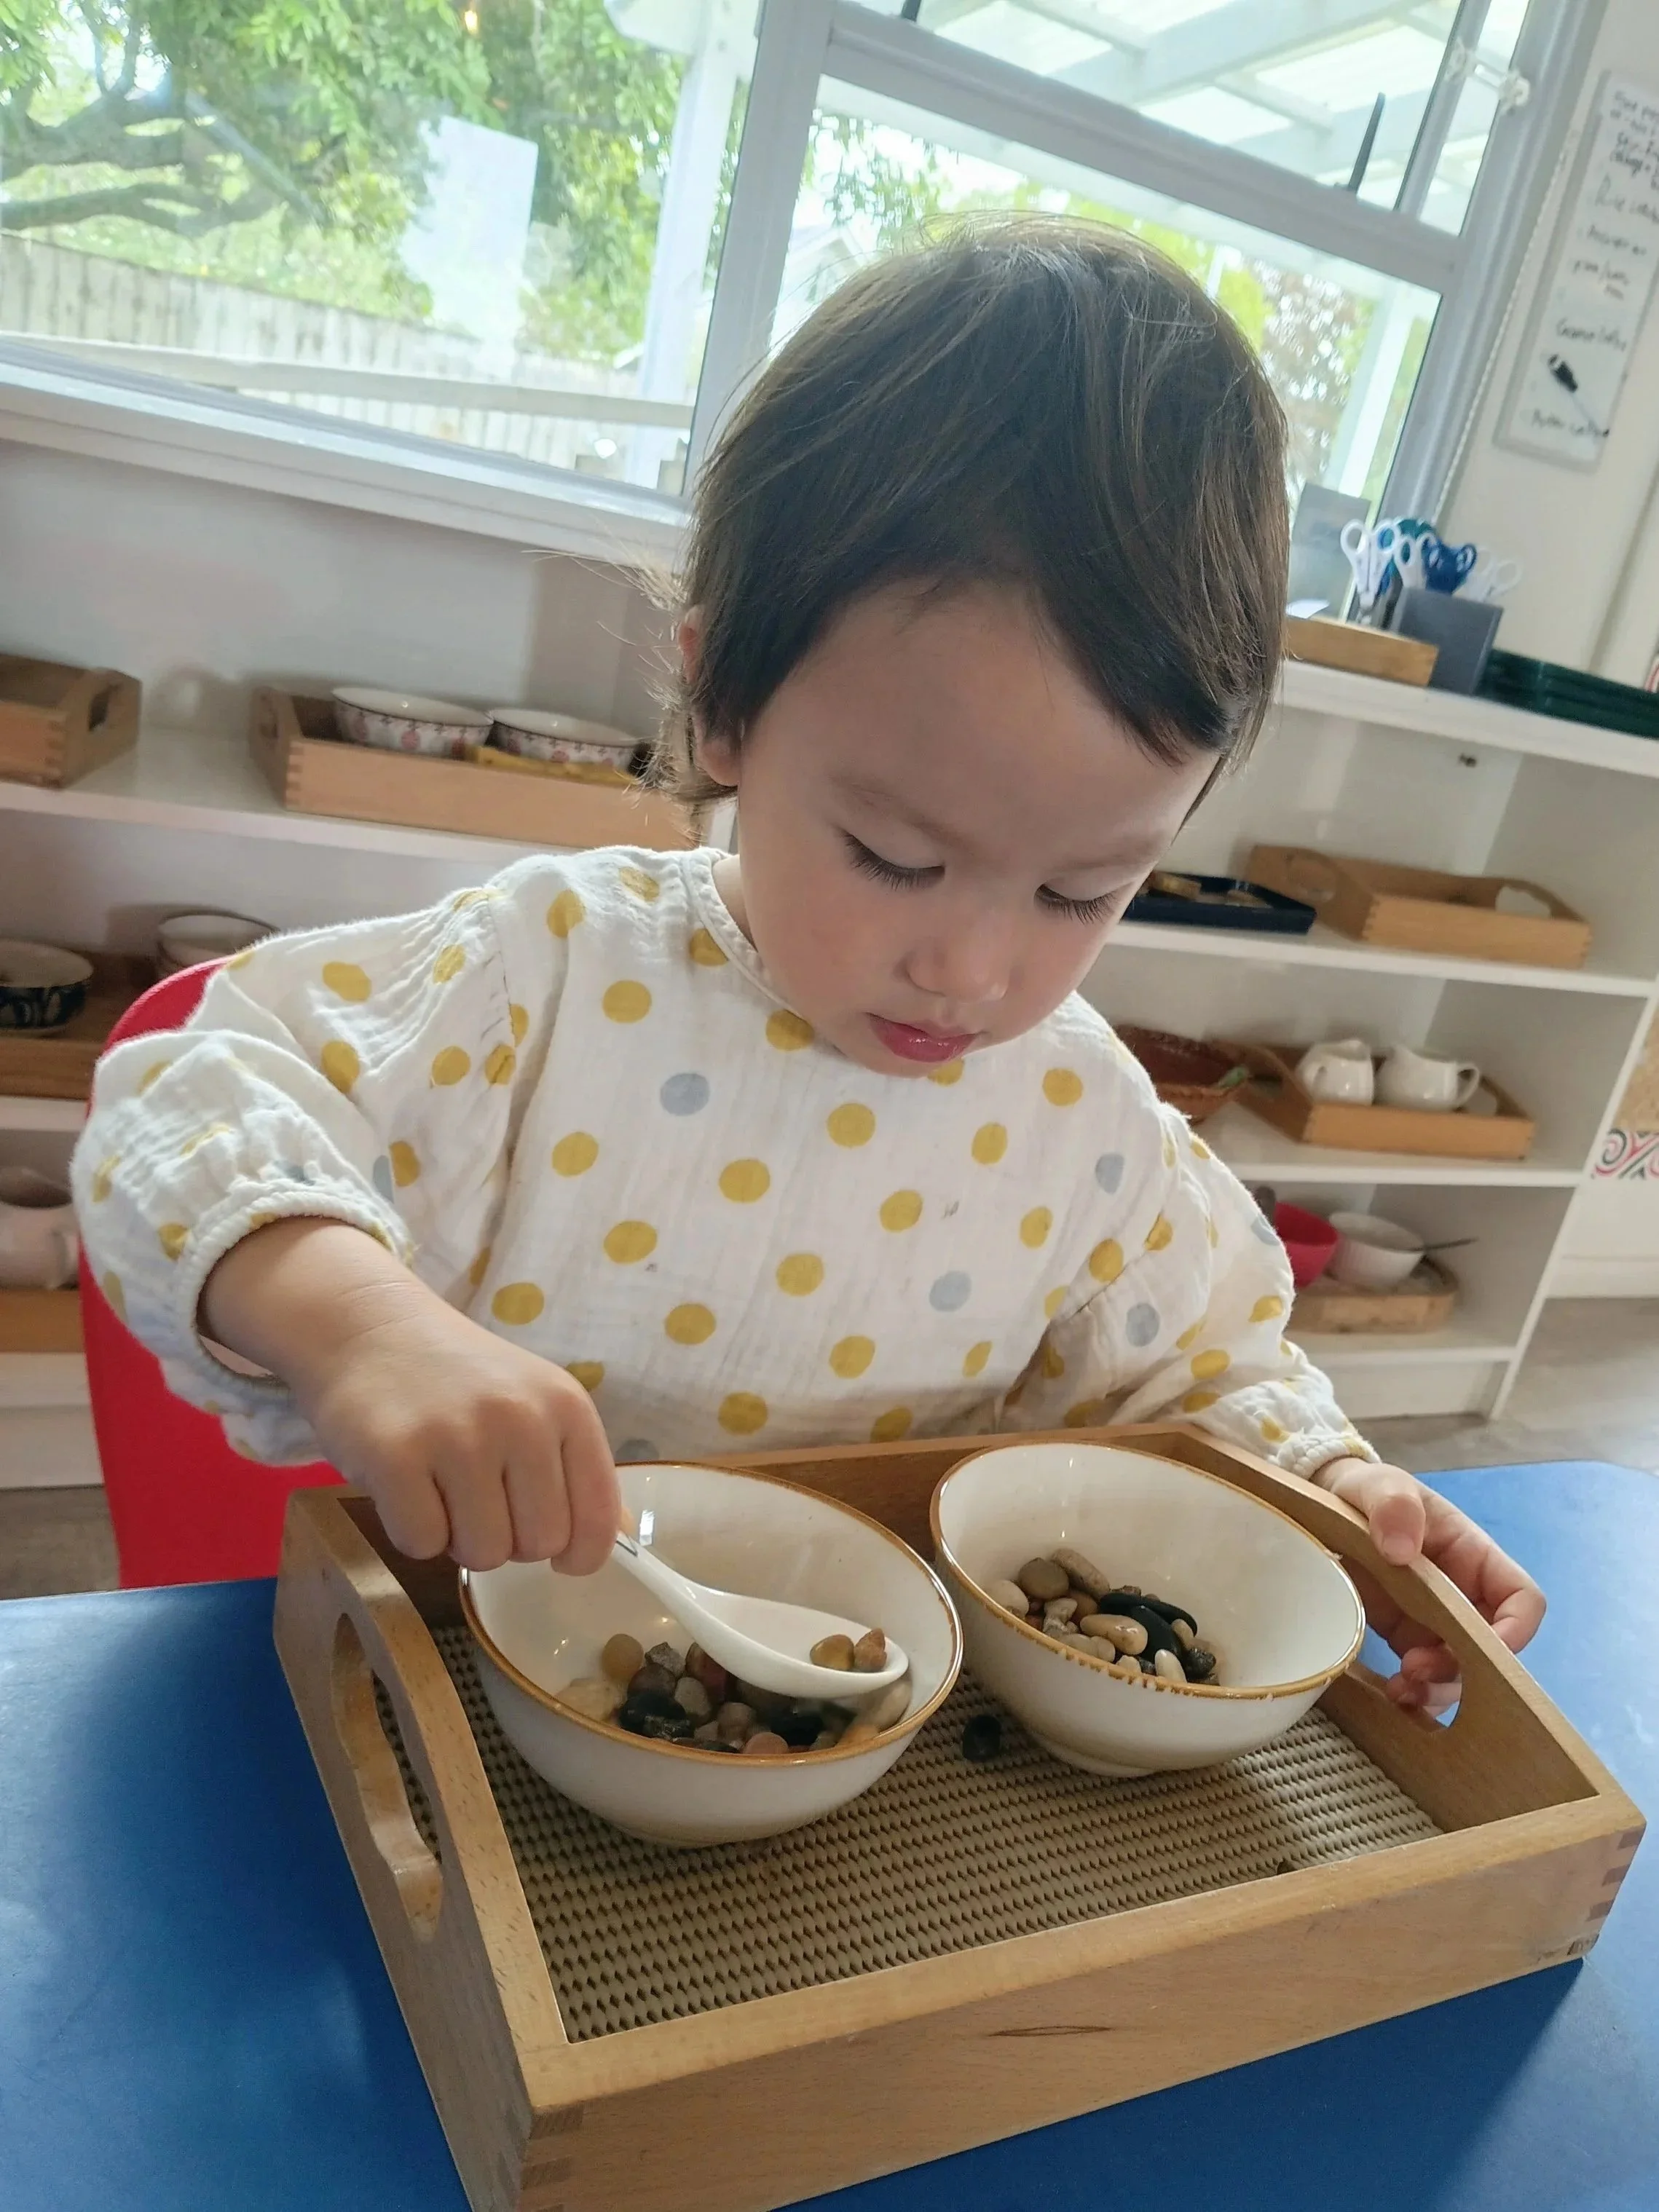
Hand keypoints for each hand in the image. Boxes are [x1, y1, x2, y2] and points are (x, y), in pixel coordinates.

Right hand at [202, 1219, 619, 1571]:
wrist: (370, 1330)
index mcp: (567, 1406)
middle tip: (476, 1496)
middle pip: (538, 1545)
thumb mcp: (535, 1404)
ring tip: (439, 1486)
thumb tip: (623, 1540)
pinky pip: (422, 1545)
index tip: (559, 1556)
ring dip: (457, 1538)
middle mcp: (521, 1418)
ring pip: (483, 1554)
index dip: (579, 1554)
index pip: (596, 1518)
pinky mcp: (396, 1457)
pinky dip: (411, 1531)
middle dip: (507, 1539)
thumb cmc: (458, 1381)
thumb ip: (576, 1471)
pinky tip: (404, 1486)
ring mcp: (458, 1436)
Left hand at [1314, 1457, 1544, 1713]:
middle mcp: (1462, 1597)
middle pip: (1490, 1648)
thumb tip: (1403, 1552)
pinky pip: (1424, 1679)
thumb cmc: (1366, 1492)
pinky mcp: (1405, 1640)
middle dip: (1462, 1668)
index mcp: (1472, 1557)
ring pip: (1459, 1673)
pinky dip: (1415, 1694)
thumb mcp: (1378, 1485)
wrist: (1323, 1507)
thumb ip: (1394, 1505)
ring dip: (1438, 1689)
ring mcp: (1434, 1623)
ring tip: (1399, 1689)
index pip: (1520, 1600)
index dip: (1515, 1630)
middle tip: (1415, 1669)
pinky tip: (1389, 1692)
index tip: (1483, 1649)